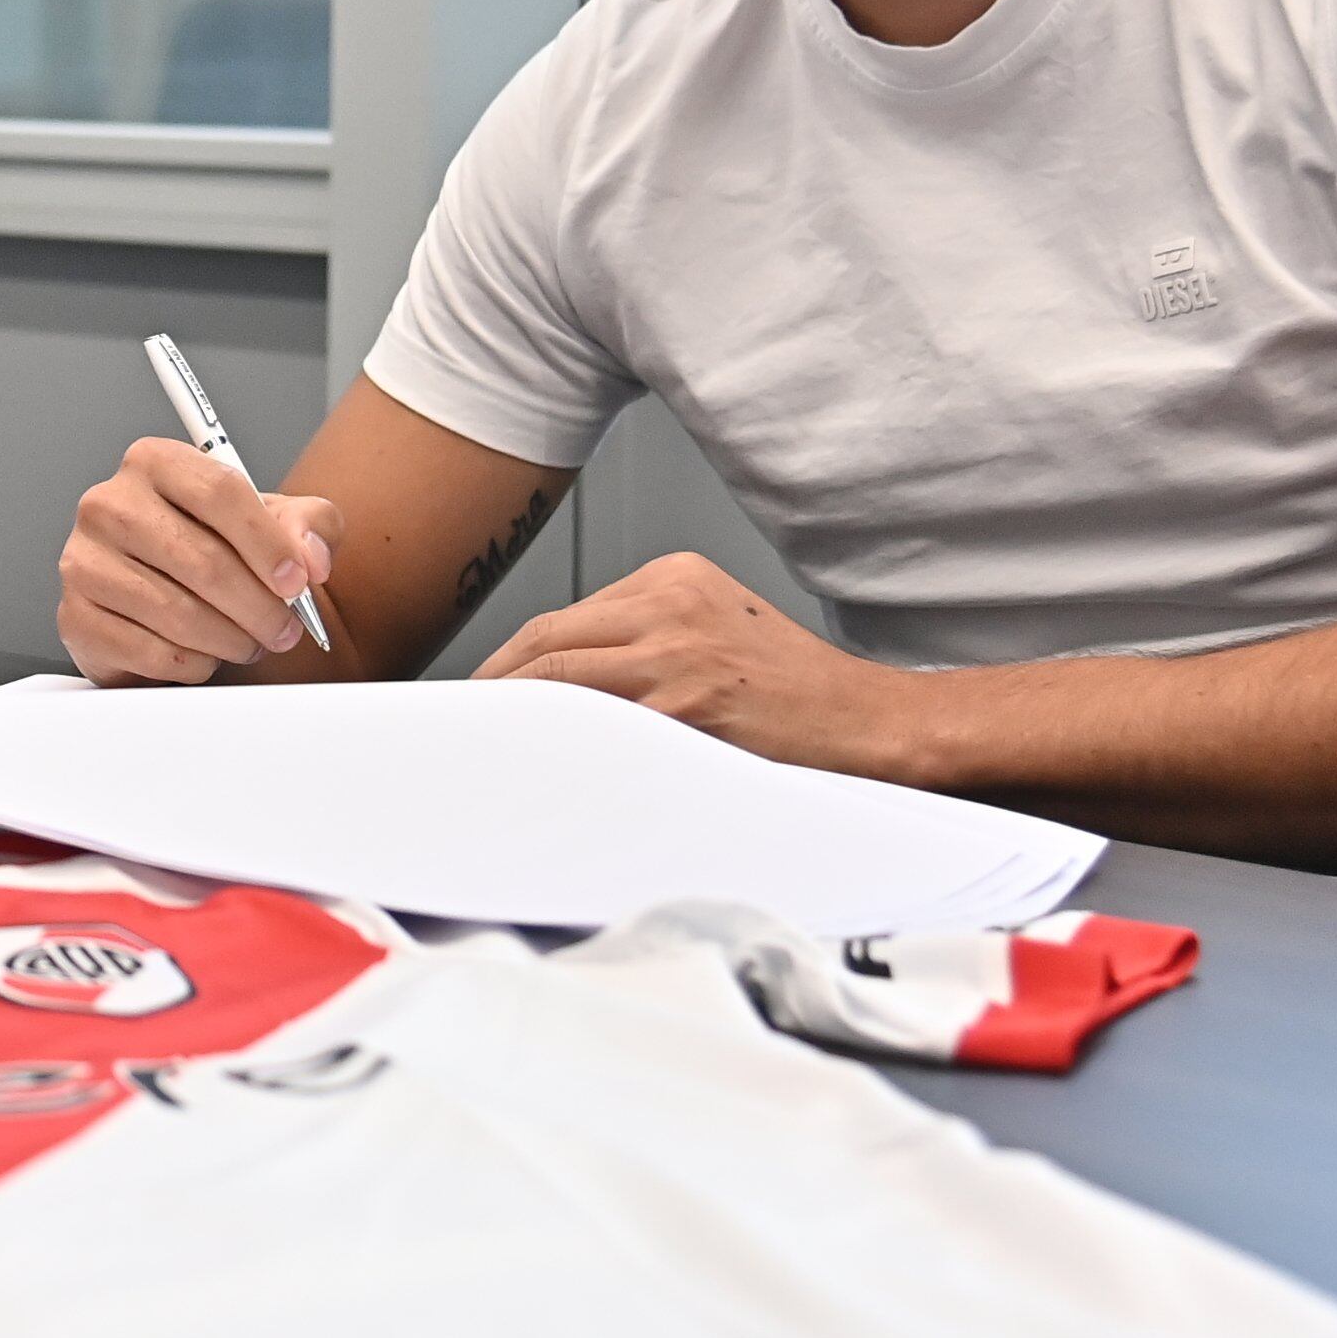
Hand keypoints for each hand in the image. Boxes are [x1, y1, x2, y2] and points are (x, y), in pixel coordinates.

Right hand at [58, 436, 340, 684]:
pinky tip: (204, 654)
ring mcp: (83, 560)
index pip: (218, 491)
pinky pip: (148, 651)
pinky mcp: (75, 617)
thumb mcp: (274, 524)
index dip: (267, 543)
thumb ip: (309, 526)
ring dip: (230, 639)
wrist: (165, 600)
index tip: (298, 582)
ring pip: (177, 612)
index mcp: (154, 462)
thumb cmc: (219, 551)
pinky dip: (192, 663)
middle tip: (284, 630)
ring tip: (248, 642)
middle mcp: (108, 503)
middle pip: (201, 559)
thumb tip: (310, 559)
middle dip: (258, 606)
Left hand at [471, 550, 919, 771]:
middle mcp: (669, 600)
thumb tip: (565, 685)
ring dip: (511, 711)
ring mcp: (676, 648)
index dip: (513, 658)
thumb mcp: (719, 632)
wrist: (873, 722)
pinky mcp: (687, 700)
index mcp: (674, 576)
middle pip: (548, 637)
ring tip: (482, 745)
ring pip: (559, 673)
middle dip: (495, 682)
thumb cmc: (798, 692)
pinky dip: (555, 739)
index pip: (566, 616)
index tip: (484, 690)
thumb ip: (647, 641)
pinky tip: (534, 761)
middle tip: (464, 722)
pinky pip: (596, 720)